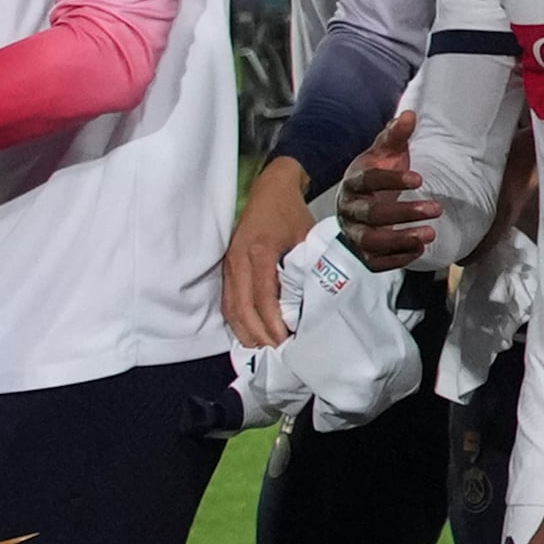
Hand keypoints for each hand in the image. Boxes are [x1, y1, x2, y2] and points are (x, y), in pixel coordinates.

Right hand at [223, 158, 315, 348]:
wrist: (269, 187)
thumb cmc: (291, 212)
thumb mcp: (306, 235)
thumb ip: (308, 266)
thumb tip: (316, 303)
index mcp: (260, 252)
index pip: (263, 298)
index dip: (273, 324)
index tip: (287, 343)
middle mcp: (238, 261)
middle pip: (243, 310)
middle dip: (259, 336)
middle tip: (278, 356)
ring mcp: (229, 265)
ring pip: (232, 310)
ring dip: (246, 334)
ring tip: (265, 353)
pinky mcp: (226, 269)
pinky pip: (228, 302)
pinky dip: (237, 323)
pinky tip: (251, 337)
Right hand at [335, 112, 440, 271]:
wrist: (362, 197)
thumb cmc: (377, 171)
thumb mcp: (386, 151)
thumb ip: (396, 135)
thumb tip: (409, 115)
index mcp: (352, 182)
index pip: (368, 181)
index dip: (392, 180)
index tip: (420, 179)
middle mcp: (348, 210)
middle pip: (371, 215)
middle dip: (404, 213)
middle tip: (437, 209)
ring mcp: (353, 233)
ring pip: (371, 241)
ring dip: (401, 239)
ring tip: (430, 234)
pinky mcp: (361, 252)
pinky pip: (374, 262)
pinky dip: (396, 259)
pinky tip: (419, 250)